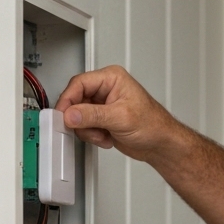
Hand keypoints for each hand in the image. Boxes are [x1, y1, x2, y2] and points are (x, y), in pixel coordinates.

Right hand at [54, 65, 183, 162]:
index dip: (68, 99)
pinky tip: (106, 137)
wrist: (161, 144)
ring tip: (103, 134)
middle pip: (76, 100)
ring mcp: (103, 105)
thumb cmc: (153, 125)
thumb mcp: (120, 118)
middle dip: (80, 119)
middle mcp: (106, 89)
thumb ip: (92, 116)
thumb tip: (70, 114)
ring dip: (88, 130)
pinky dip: (92, 136)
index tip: (63, 115)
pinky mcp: (101, 119)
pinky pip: (84, 127)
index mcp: (111, 78)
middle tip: (86, 129)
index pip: (79, 83)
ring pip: (78, 116)